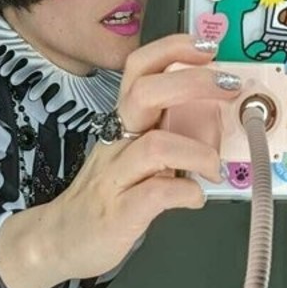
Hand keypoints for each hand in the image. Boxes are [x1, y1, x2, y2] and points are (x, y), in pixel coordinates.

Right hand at [0, 34, 236, 287]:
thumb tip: (215, 117)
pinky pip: (157, 194)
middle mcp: (117, 141)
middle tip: (229, 86)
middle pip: (146, 92)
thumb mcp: (133, 154)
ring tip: (214, 166)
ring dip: (198, 151)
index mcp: (123, 122)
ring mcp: (116, 176)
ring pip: (155, 146)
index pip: (140, 68)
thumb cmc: (106, 195)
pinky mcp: (119, 213)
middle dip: (193, 81)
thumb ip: (167, 134)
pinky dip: (187, 193)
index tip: (208, 48)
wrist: (58, 239)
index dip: (174, 50)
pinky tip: (195, 197)